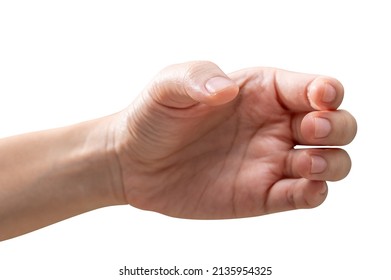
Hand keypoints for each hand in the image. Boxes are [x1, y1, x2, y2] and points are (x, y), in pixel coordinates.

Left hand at [113, 61, 356, 218]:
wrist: (134, 164)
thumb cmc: (154, 118)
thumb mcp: (168, 86)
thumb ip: (197, 77)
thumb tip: (225, 90)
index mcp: (262, 92)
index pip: (314, 87)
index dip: (328, 91)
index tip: (318, 98)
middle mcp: (274, 125)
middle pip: (335, 123)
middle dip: (338, 126)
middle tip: (311, 130)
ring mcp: (271, 161)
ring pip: (329, 161)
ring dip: (334, 161)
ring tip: (308, 161)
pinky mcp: (263, 194)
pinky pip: (303, 196)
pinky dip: (315, 193)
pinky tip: (304, 187)